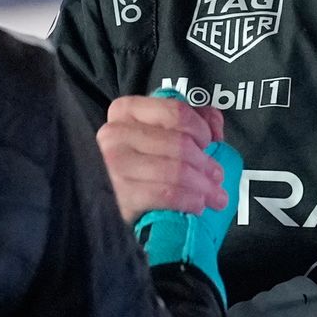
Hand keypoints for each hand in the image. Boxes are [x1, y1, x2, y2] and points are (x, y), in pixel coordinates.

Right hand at [95, 94, 225, 221]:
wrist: (99, 200)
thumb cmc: (131, 165)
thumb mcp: (154, 135)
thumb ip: (188, 120)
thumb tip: (215, 123)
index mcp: (126, 111)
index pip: (174, 111)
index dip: (200, 128)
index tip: (209, 142)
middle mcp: (116, 134)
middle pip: (180, 144)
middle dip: (207, 164)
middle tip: (218, 177)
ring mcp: (114, 165)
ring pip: (176, 171)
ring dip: (203, 186)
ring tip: (215, 196)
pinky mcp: (119, 195)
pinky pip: (167, 194)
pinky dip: (189, 200)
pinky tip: (198, 205)